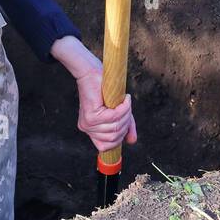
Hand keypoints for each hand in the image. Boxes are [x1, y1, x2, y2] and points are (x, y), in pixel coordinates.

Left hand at [51, 35, 137, 152]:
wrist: (91, 73)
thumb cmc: (104, 91)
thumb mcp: (117, 112)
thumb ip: (124, 126)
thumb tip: (132, 141)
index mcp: (91, 131)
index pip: (105, 147)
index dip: (119, 138)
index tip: (125, 124)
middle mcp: (86, 129)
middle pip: (114, 137)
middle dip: (126, 123)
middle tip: (127, 108)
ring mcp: (88, 124)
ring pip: (115, 127)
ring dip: (126, 114)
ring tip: (125, 102)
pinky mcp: (91, 115)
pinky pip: (114, 117)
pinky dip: (124, 108)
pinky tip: (125, 99)